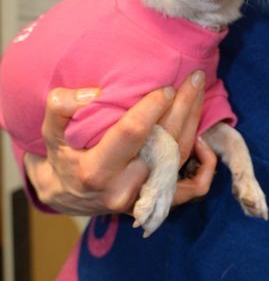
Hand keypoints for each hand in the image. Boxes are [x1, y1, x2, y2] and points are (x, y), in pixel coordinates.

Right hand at [24, 71, 216, 215]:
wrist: (67, 193)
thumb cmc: (63, 153)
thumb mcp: (51, 128)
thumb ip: (62, 105)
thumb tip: (94, 93)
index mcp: (95, 170)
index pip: (132, 133)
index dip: (152, 107)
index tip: (165, 86)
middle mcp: (122, 188)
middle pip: (164, 144)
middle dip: (183, 107)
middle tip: (194, 78)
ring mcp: (142, 198)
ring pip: (180, 158)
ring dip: (194, 122)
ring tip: (198, 92)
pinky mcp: (156, 203)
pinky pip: (191, 190)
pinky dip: (204, 167)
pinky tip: (203, 140)